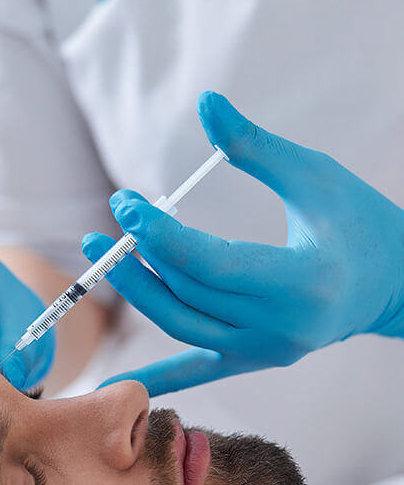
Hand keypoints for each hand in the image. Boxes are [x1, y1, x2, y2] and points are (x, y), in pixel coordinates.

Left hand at [82, 91, 403, 395]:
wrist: (394, 284)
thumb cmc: (360, 222)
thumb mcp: (314, 177)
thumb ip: (255, 147)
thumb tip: (205, 103)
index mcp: (302, 283)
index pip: (211, 263)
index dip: (161, 236)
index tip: (126, 206)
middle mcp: (280, 328)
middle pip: (190, 295)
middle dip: (143, 257)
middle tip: (111, 223)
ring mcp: (265, 351)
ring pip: (184, 327)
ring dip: (141, 293)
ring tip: (109, 258)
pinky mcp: (253, 359)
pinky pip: (196, 369)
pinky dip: (158, 375)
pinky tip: (118, 382)